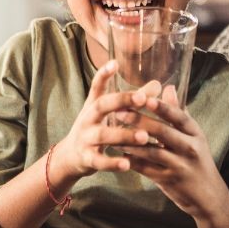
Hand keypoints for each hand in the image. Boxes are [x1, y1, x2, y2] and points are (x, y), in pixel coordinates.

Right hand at [52, 60, 159, 186]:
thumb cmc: (96, 129)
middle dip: (120, 101)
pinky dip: (112, 163)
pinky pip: (99, 161)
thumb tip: (158, 84)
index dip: (104, 74)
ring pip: (103, 135)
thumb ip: (133, 100)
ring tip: (144, 136)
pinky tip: (127, 164)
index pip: (97, 86)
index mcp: (93, 106)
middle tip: (142, 98)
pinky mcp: (86, 158)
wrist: (70, 157)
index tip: (115, 63)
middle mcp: (87, 119)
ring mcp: (85, 138)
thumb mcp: (110, 114)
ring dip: (124, 135)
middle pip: (101, 106)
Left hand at [118, 83, 226, 221]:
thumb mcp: (193, 136)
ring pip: (152, 151)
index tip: (145, 97)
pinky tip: (120, 153)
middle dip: (139, 121)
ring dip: (131, 142)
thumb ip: (179, 113)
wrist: (208, 194)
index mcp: (196, 134)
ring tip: (113, 133)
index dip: (162, 107)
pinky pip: (147, 169)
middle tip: (119, 112)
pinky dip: (132, 161)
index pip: (179, 116)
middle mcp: (190, 149)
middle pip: (163, 132)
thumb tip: (168, 87)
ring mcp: (180, 166)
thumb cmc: (196, 159)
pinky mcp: (169, 181)